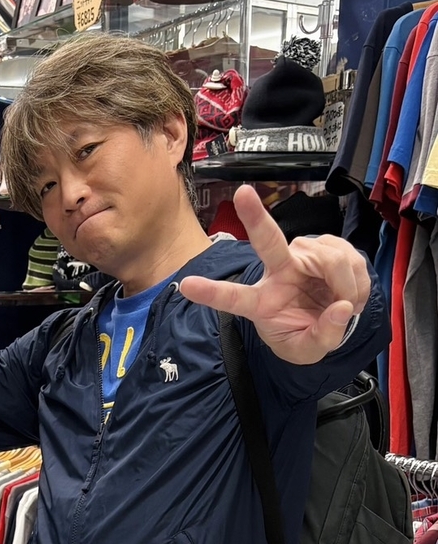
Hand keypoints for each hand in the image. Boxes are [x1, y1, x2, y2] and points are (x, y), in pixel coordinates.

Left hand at [179, 184, 371, 364]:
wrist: (330, 323)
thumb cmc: (307, 335)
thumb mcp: (309, 351)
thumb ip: (323, 335)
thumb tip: (341, 309)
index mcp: (262, 301)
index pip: (234, 297)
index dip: (212, 292)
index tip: (186, 285)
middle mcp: (279, 271)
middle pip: (267, 242)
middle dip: (256, 216)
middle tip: (243, 193)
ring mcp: (303, 255)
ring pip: (331, 260)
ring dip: (346, 286)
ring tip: (343, 305)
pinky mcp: (329, 246)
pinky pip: (351, 259)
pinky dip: (358, 283)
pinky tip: (350, 293)